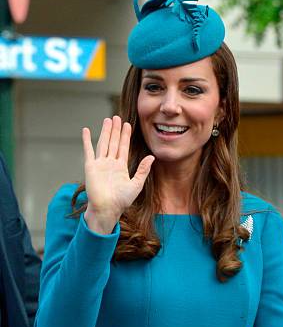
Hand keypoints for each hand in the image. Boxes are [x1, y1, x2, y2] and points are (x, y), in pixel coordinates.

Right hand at [82, 116, 154, 232]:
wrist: (107, 209)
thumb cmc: (121, 201)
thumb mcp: (136, 185)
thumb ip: (142, 170)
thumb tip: (152, 157)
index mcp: (120, 167)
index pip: (123, 147)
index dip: (125, 136)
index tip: (127, 125)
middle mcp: (110, 164)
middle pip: (113, 142)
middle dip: (116, 130)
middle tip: (117, 117)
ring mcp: (100, 164)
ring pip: (103, 143)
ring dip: (105, 132)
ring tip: (107, 120)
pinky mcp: (90, 167)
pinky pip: (88, 151)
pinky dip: (86, 140)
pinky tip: (86, 130)